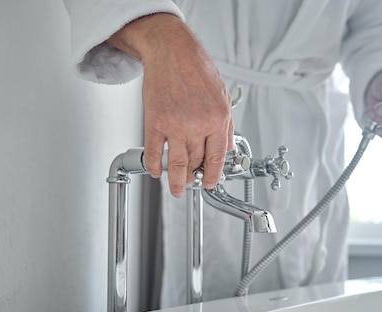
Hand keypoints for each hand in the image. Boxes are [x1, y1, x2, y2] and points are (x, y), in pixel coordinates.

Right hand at [107, 13, 233, 196]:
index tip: (209, 184)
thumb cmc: (197, 69)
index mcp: (218, 119)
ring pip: (177, 164)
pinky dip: (154, 165)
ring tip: (177, 190)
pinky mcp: (155, 121)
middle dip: (194, 176)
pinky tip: (156, 171)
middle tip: (191, 183)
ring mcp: (176, 124)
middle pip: (196, 162)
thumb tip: (228, 150)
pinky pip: (154, 152)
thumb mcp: (223, 97)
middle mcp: (198, 124)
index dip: (213, 176)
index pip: (217, 158)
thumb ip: (226, 126)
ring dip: (176, 181)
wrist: (171, 50)